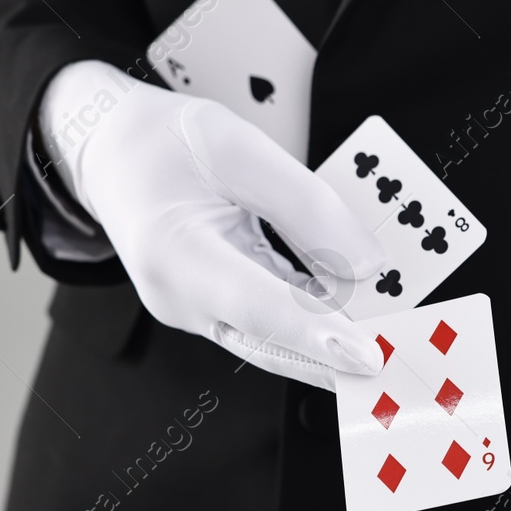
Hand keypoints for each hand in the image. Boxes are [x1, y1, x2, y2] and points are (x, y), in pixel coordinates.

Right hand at [39, 60, 384, 389]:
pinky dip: (313, 329)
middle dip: (335, 362)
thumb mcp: (239, 147)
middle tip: (398, 370)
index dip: (317, 334)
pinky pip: (270, 327)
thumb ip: (306, 204)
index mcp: (173, 253)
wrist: (111, 152)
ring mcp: (193, 312)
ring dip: (329, 352)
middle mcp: (179, 298)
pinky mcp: (212, 310)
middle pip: (270, 343)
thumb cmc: (165, 141)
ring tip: (391, 354)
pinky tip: (358, 331)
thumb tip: (367, 264)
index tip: (370, 356)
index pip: (259, 306)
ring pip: (273, 343)